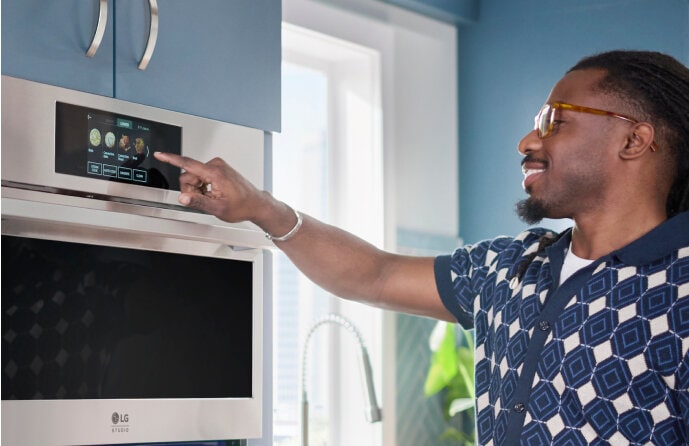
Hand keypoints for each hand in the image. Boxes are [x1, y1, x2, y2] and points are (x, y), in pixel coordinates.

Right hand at [153, 152, 267, 222]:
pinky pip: (201, 175)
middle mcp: (216, 165)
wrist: (255, 203)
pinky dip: (203, 186)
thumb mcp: (217, 208)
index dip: (171, 159)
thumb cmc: (241, 206)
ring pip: (194, 176)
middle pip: (188, 175)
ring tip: (212, 197)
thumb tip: (183, 197)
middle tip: (205, 199)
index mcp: (215, 173)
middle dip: (191, 189)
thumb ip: (198, 202)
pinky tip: (213, 193)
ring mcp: (217, 165)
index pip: (188, 164)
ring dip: (198, 189)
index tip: (160, 154)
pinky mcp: (218, 168)